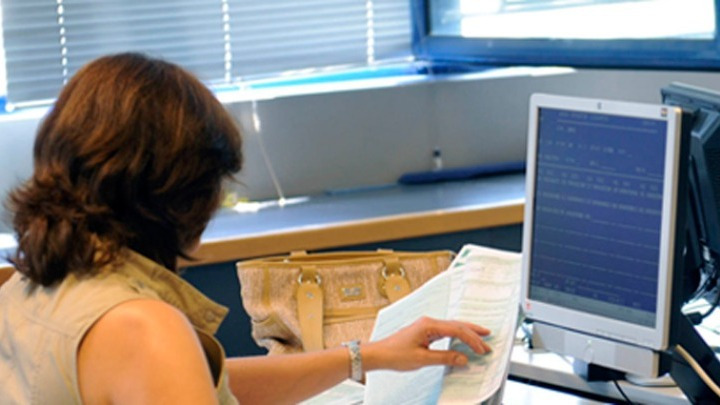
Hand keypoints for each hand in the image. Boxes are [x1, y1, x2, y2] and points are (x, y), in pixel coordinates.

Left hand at [361, 316, 490, 372]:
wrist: (379, 354)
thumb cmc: (396, 355)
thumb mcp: (422, 359)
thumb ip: (444, 358)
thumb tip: (463, 359)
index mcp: (429, 325)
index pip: (456, 330)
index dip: (471, 340)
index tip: (482, 349)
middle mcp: (429, 322)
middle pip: (457, 325)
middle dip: (473, 333)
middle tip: (488, 340)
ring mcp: (427, 325)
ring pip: (452, 326)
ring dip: (467, 332)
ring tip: (481, 337)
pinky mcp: (425, 331)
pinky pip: (445, 331)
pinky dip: (457, 335)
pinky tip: (463, 339)